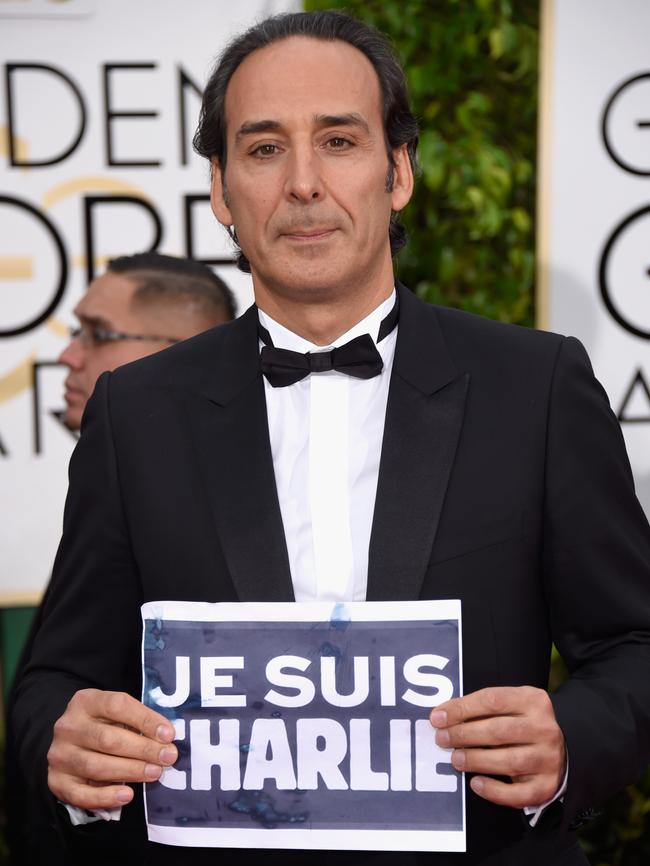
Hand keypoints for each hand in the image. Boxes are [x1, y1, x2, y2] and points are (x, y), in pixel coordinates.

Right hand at [47, 688, 177, 810]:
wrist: (71, 743)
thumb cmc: (104, 725)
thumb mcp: (117, 714)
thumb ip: (138, 721)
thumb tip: (167, 737)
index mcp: (85, 701)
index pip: (117, 706)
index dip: (145, 719)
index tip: (168, 734)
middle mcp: (68, 726)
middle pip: (108, 739)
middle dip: (143, 749)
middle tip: (167, 757)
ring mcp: (59, 755)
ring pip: (96, 766)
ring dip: (130, 771)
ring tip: (154, 773)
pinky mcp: (56, 781)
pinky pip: (80, 794)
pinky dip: (105, 797)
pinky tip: (127, 796)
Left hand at [430, 686, 565, 808]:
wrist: (565, 747)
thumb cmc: (524, 723)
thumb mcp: (513, 704)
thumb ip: (483, 707)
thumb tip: (442, 715)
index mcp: (534, 701)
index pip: (492, 700)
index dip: (461, 708)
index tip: (437, 717)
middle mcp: (545, 728)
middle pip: (498, 730)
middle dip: (464, 734)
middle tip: (442, 739)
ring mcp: (548, 758)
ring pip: (508, 761)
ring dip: (475, 760)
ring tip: (455, 759)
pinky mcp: (547, 786)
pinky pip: (518, 793)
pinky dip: (494, 791)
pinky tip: (476, 783)